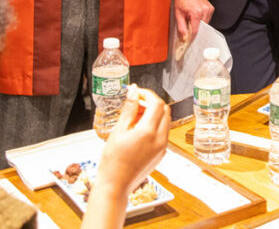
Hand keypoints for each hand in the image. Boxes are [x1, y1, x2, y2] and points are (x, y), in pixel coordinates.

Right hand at [82, 87, 169, 228]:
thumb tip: (133, 92)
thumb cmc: (113, 161)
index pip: (156, 103)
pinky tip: (139, 129)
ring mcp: (163, 147)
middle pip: (165, 110)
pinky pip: (164, 132)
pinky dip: (155, 125)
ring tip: (135, 117)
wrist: (116, 186)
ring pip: (166, 121)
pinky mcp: (162, 153)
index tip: (136, 93)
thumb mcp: (118, 131)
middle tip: (136, 103)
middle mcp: (160, 139)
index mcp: (148, 132)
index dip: (147, 94)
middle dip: (152, 102)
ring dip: (154, 114)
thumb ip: (129, 109)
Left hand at [173, 0, 212, 41]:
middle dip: (195, 29)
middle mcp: (204, 11)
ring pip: (205, 24)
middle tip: (189, 26)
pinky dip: (203, 19)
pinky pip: (208, 18)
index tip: (188, 39)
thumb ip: (181, 27)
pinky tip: (197, 15)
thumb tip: (184, 37)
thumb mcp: (178, 14)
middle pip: (201, 28)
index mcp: (195, 13)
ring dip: (199, 24)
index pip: (195, 30)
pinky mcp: (211, 8)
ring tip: (192, 18)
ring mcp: (208, 9)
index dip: (191, 36)